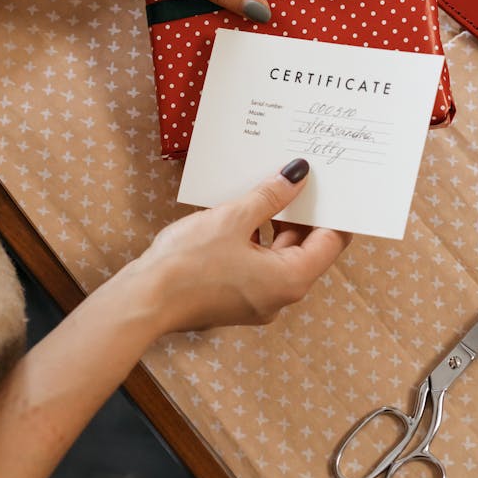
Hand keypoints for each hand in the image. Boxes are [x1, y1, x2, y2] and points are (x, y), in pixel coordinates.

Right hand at [120, 159, 349, 333]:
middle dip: (303, 214)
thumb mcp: (234, 218)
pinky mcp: (237, 299)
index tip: (331, 185)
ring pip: (281, 256)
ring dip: (278, 225)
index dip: (333, 212)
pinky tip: (246, 214)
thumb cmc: (189, 262)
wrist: (144, 300)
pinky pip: (260, 265)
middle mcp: (281, 296)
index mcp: (291, 280)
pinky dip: (259, 240)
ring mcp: (258, 301)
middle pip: (307, 249)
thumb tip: (297, 175)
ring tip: (272, 190)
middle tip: (301, 179)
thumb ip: (270, 196)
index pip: (330, 243)